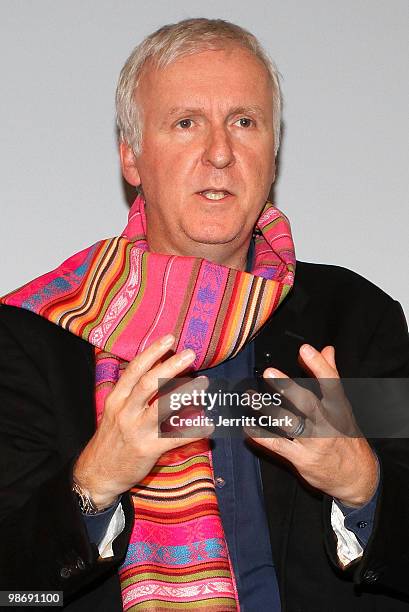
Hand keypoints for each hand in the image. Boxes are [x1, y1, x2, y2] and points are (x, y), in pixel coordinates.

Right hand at [73, 334, 211, 508]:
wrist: (98, 473)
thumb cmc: (111, 438)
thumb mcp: (115, 411)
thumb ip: (133, 391)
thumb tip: (158, 367)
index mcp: (117, 399)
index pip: (135, 370)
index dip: (153, 352)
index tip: (169, 339)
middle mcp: (126, 412)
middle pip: (149, 383)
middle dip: (170, 366)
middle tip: (190, 354)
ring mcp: (137, 431)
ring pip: (162, 408)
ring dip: (185, 393)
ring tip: (203, 383)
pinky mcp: (148, 450)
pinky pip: (175, 438)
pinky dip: (193, 431)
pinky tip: (209, 425)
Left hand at [245, 344, 378, 506]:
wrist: (357, 477)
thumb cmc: (346, 435)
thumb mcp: (343, 407)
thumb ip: (331, 376)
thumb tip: (327, 349)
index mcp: (339, 408)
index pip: (331, 383)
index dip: (318, 365)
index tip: (305, 349)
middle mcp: (328, 424)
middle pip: (307, 403)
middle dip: (287, 387)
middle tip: (269, 372)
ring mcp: (314, 442)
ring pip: (289, 423)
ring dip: (267, 409)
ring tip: (250, 396)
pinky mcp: (302, 458)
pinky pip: (278, 445)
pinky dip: (261, 436)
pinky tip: (248, 426)